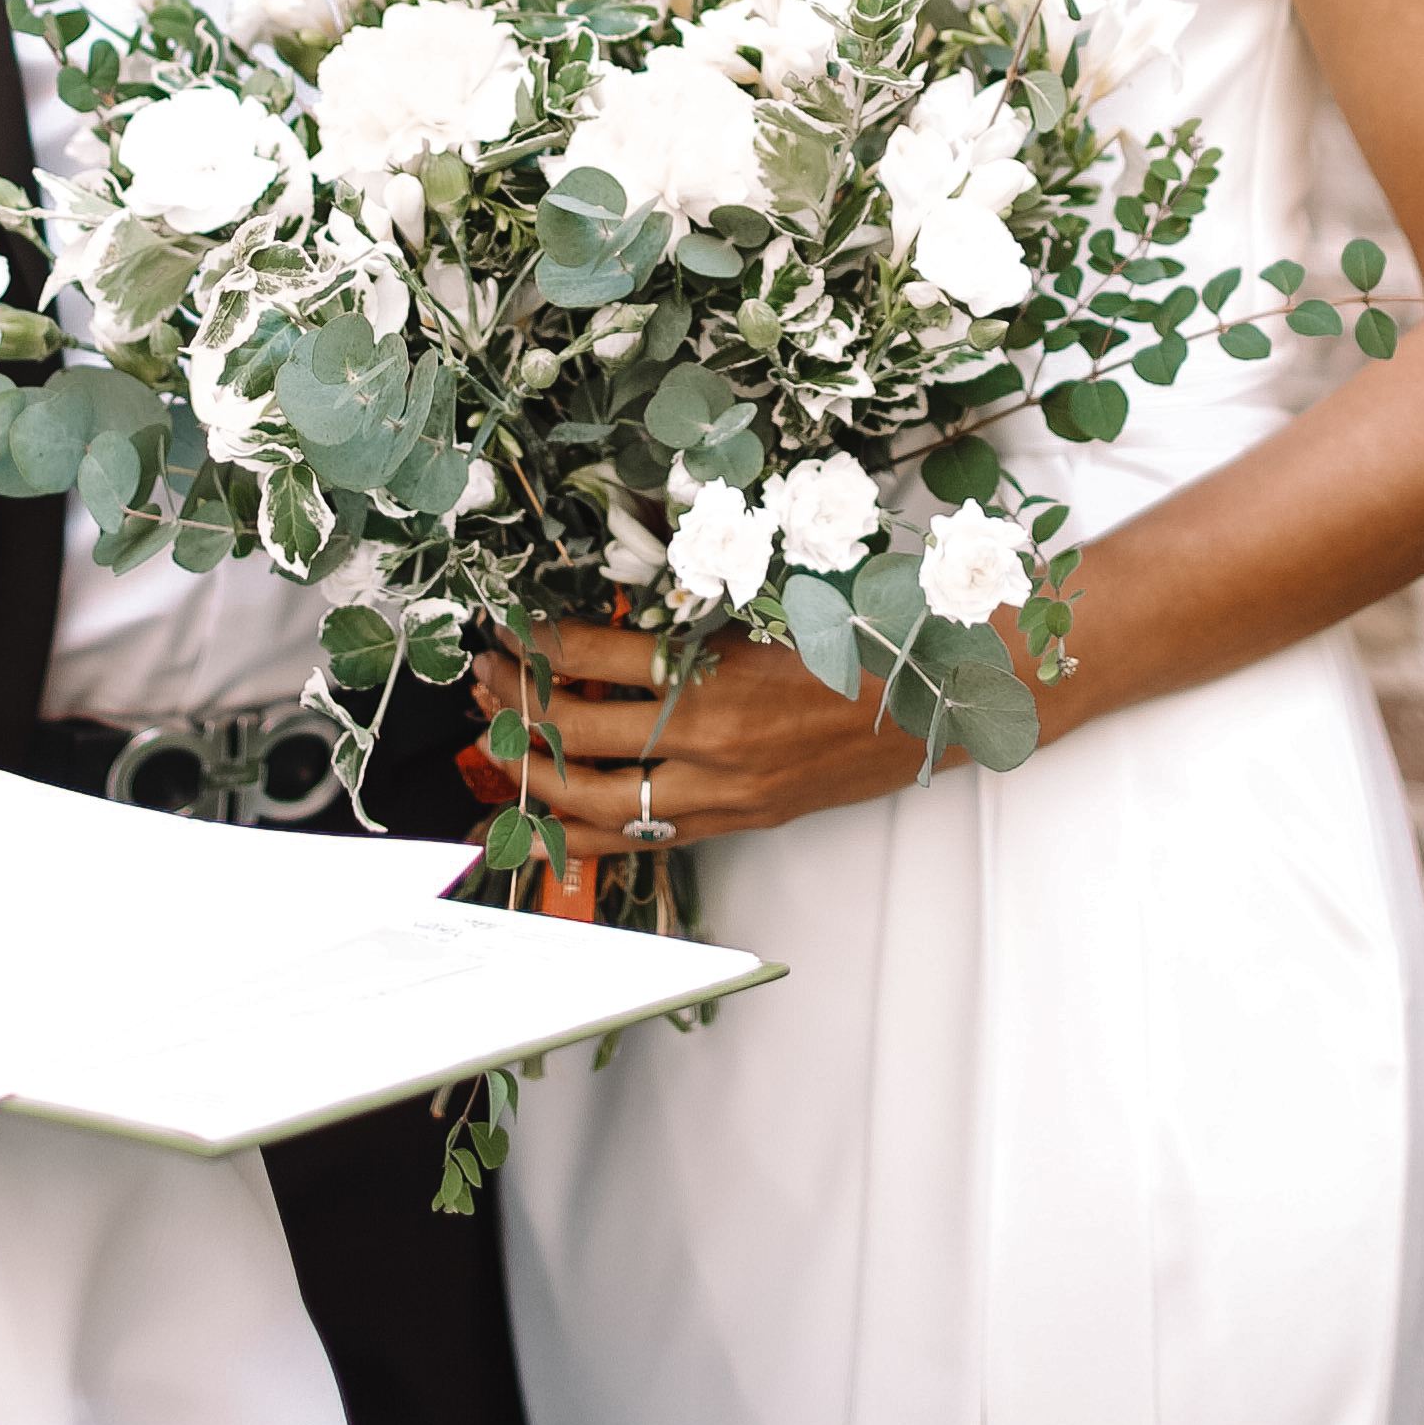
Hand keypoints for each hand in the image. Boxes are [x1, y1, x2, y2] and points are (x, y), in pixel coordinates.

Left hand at [466, 618, 945, 850]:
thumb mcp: (776, 592)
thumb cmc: (866, 632)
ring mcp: (724, 791)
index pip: (594, 655)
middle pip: (580, 732)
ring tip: (496, 740)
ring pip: (597, 800)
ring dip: (535, 771)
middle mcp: (713, 741)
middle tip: (482, 678)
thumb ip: (696, 597)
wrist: (941, 699)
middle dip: (517, 703)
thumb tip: (616, 587)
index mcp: (720, 670)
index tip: (507, 626)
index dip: (537, 640)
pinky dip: (582, 831)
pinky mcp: (738, 820)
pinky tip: (542, 819)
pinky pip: (641, 838)